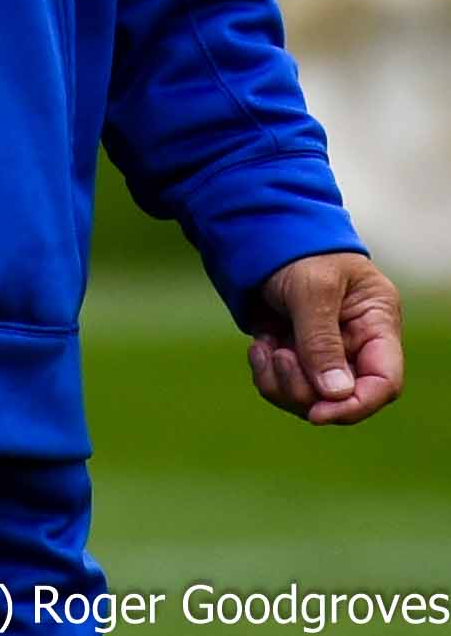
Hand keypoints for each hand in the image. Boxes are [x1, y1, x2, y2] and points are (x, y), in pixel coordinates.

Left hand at [244, 251, 402, 424]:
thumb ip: (321, 340)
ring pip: (310, 398)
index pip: (384, 381)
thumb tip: (336, 395)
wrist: (260, 229)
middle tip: (279, 358)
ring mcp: (324, 352)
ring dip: (282, 382)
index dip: (356, 405)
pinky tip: (258, 346)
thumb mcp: (312, 288)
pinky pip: (284, 385)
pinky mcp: (296, 353)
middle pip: (342, 397)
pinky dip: (267, 373)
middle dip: (305, 389)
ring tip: (264, 348)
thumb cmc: (298, 248)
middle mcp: (355, 343)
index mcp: (376, 323)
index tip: (318, 413)